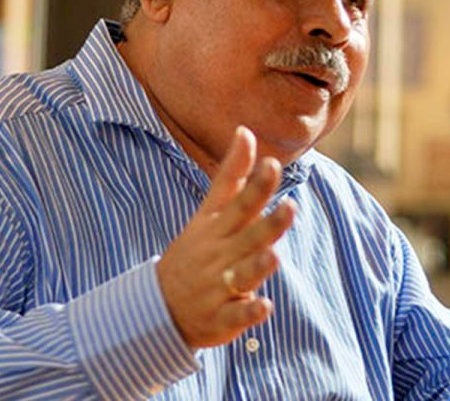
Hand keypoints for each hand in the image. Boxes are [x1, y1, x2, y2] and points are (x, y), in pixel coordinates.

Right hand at [156, 125, 294, 348]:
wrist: (159, 307)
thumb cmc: (195, 252)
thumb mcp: (207, 212)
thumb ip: (231, 175)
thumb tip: (246, 131)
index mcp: (215, 227)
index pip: (236, 201)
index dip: (254, 184)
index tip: (271, 163)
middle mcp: (217, 254)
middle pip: (245, 236)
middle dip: (267, 224)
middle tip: (290, 206)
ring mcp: (216, 286)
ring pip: (240, 275)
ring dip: (256, 266)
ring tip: (273, 256)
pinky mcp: (220, 318)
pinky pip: (236, 316)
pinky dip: (248, 312)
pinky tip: (264, 306)